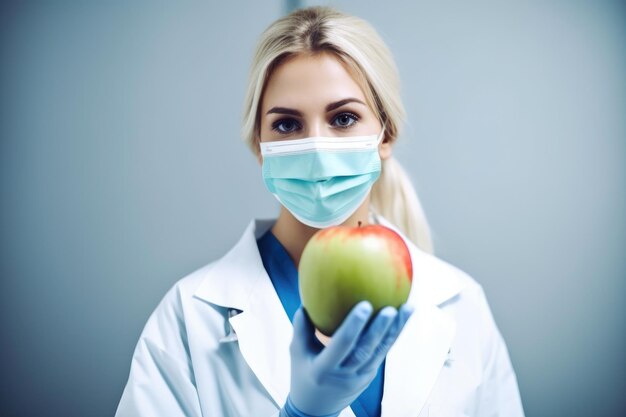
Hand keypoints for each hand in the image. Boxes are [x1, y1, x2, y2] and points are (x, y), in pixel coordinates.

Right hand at [281, 301, 413, 416]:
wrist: (317, 409)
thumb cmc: (304, 374)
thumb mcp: (297, 353)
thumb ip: (301, 329)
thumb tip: (305, 301)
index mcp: (324, 369)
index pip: (341, 345)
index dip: (354, 326)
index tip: (364, 305)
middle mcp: (345, 375)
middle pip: (366, 351)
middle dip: (380, 329)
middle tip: (391, 309)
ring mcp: (360, 377)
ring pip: (380, 352)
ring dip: (395, 330)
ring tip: (408, 309)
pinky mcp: (370, 375)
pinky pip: (382, 352)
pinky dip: (393, 334)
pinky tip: (402, 317)